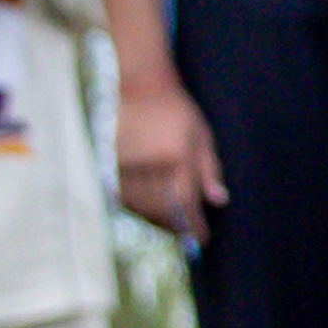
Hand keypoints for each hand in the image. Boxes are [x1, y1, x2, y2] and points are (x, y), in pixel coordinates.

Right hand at [116, 70, 221, 239]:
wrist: (137, 88)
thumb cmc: (175, 111)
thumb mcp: (201, 135)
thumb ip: (209, 169)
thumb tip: (219, 200)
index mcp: (175, 156)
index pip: (185, 202)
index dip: (194, 225)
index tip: (202, 239)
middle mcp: (148, 164)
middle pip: (162, 210)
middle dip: (177, 225)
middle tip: (188, 234)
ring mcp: (125, 167)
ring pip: (142, 207)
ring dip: (158, 220)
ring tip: (172, 224)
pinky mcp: (109, 168)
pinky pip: (125, 198)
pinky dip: (140, 208)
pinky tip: (152, 209)